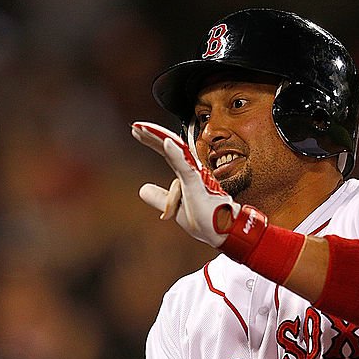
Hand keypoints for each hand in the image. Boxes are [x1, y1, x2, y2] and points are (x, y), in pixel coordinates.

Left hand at [132, 122, 239, 247]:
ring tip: (143, 129)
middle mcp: (191, 171)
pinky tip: (167, 142)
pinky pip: (185, 166)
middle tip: (135, 127)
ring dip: (159, 138)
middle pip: (169, 147)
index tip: (136, 131)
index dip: (152, 140)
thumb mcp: (175, 209)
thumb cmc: (206, 220)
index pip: (166, 152)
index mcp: (185, 175)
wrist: (223, 231)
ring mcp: (194, 175)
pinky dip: (175, 153)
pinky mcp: (197, 183)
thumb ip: (159, 197)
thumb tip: (142, 190)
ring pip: (175, 151)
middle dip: (151, 135)